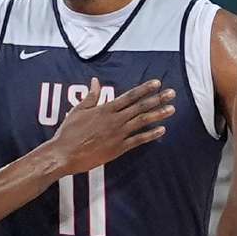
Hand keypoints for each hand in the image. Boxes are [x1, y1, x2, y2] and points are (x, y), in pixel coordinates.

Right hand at [49, 77, 174, 174]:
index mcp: (105, 109)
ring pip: (142, 122)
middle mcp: (115, 120)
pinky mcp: (118, 148)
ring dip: (158, 114)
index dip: (145, 89)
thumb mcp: (78, 110)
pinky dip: (150, 134)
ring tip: (172, 109)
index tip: (157, 83)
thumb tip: (95, 81)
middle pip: (140, 107)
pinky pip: (138, 140)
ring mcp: (118, 134)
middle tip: (172, 93)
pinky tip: (162, 130)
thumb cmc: (69, 132)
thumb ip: (90, 96)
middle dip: (158, 99)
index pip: (130, 96)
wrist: (65, 154)